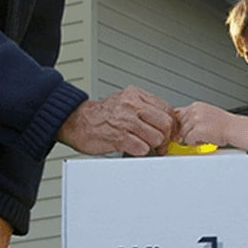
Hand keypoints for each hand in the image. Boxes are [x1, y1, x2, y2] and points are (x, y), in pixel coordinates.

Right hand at [57, 85, 176, 155]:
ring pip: (156, 137)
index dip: (172, 124)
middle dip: (165, 137)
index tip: (171, 133)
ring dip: (152, 146)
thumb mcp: (125, 102)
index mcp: (135, 95)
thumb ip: (145, 109)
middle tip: (160, 144)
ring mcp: (125, 121)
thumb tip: (166, 122)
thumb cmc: (100, 115)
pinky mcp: (118, 137)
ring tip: (142, 145)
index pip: (166, 109)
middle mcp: (131, 105)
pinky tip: (131, 148)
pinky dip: (140, 152)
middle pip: (165, 123)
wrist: (75, 121)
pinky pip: (142, 149)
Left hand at [174, 102, 235, 148]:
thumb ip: (193, 116)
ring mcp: (195, 120)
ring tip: (204, 136)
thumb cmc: (224, 124)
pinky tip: (204, 139)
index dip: (182, 124)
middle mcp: (194, 111)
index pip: (179, 114)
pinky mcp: (197, 130)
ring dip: (191, 137)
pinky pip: (188, 140)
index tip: (186, 129)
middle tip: (198, 134)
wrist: (234, 128)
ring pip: (183, 133)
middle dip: (186, 131)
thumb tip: (181, 123)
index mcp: (196, 106)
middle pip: (179, 124)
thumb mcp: (206, 114)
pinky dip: (195, 143)